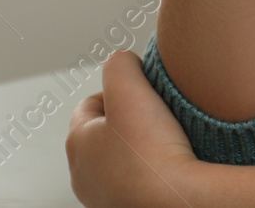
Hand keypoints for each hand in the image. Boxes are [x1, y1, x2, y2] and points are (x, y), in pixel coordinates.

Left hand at [66, 50, 205, 206]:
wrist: (177, 200)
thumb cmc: (151, 151)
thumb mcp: (129, 86)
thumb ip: (119, 62)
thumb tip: (122, 60)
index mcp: (76, 143)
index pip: (90, 104)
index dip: (118, 91)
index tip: (144, 94)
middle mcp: (83, 175)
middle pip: (104, 133)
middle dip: (128, 120)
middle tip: (155, 115)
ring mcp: (104, 197)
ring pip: (120, 159)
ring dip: (139, 148)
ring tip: (165, 141)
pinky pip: (137, 182)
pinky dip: (150, 172)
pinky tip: (168, 166)